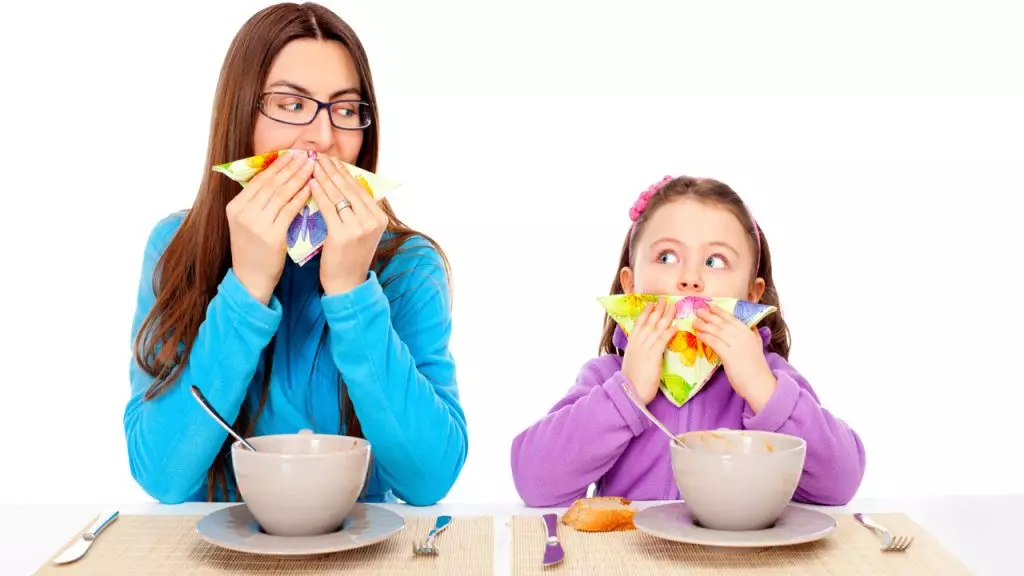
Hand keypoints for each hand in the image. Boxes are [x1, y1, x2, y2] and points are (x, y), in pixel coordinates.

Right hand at [225, 150, 313, 303]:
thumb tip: (278, 179)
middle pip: (271, 183)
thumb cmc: (254, 251)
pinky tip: (311, 188)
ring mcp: (256, 224)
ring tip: (312, 166)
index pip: (260, 180)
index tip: (292, 154)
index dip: (277, 165)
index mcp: (235, 207)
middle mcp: (243, 213)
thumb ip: (258, 203)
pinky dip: (301, 197)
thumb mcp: (248, 223)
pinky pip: (289, 210)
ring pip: (281, 194)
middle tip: (305, 154)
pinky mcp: (271, 236)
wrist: (251, 280)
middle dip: (290, 167)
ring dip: (298, 177)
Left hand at [308, 156, 388, 294]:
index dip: (344, 171)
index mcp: (379, 217)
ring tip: (312, 165)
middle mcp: (373, 220)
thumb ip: (356, 210)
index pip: (359, 188)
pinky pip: (328, 208)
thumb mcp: (360, 231)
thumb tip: (341, 183)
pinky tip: (309, 184)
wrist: (347, 285)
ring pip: (338, 195)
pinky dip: (318, 194)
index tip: (331, 159)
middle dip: (332, 170)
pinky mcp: (343, 235)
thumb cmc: (349, 257)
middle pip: (349, 188)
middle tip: (318, 156)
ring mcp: (360, 228)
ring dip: (323, 177)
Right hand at [620, 297, 678, 403]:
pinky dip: (669, 332)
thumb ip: (639, 351)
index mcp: (632, 343)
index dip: (646, 311)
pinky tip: (675, 327)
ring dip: (666, 317)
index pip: (639, 322)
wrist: (630, 391)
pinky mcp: (652, 356)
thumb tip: (646, 346)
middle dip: (658, 309)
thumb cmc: (632, 379)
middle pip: (649, 321)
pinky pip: (662, 341)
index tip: (652, 303)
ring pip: (657, 328)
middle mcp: (638, 342)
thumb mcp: (633, 360)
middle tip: (665, 299)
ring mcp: (645, 348)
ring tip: (673, 307)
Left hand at [692, 305, 775, 410]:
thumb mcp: (757, 347)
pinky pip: (715, 342)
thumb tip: (750, 326)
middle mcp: (743, 336)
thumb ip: (753, 335)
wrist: (760, 385)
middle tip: (697, 310)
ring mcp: (737, 345)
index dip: (720, 311)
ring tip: (695, 322)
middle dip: (709, 315)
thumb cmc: (756, 368)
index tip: (710, 306)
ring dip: (704, 325)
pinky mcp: (730, 355)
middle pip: (722, 322)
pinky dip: (706, 337)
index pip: (732, 318)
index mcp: (749, 333)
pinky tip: (699, 335)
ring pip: (717, 331)